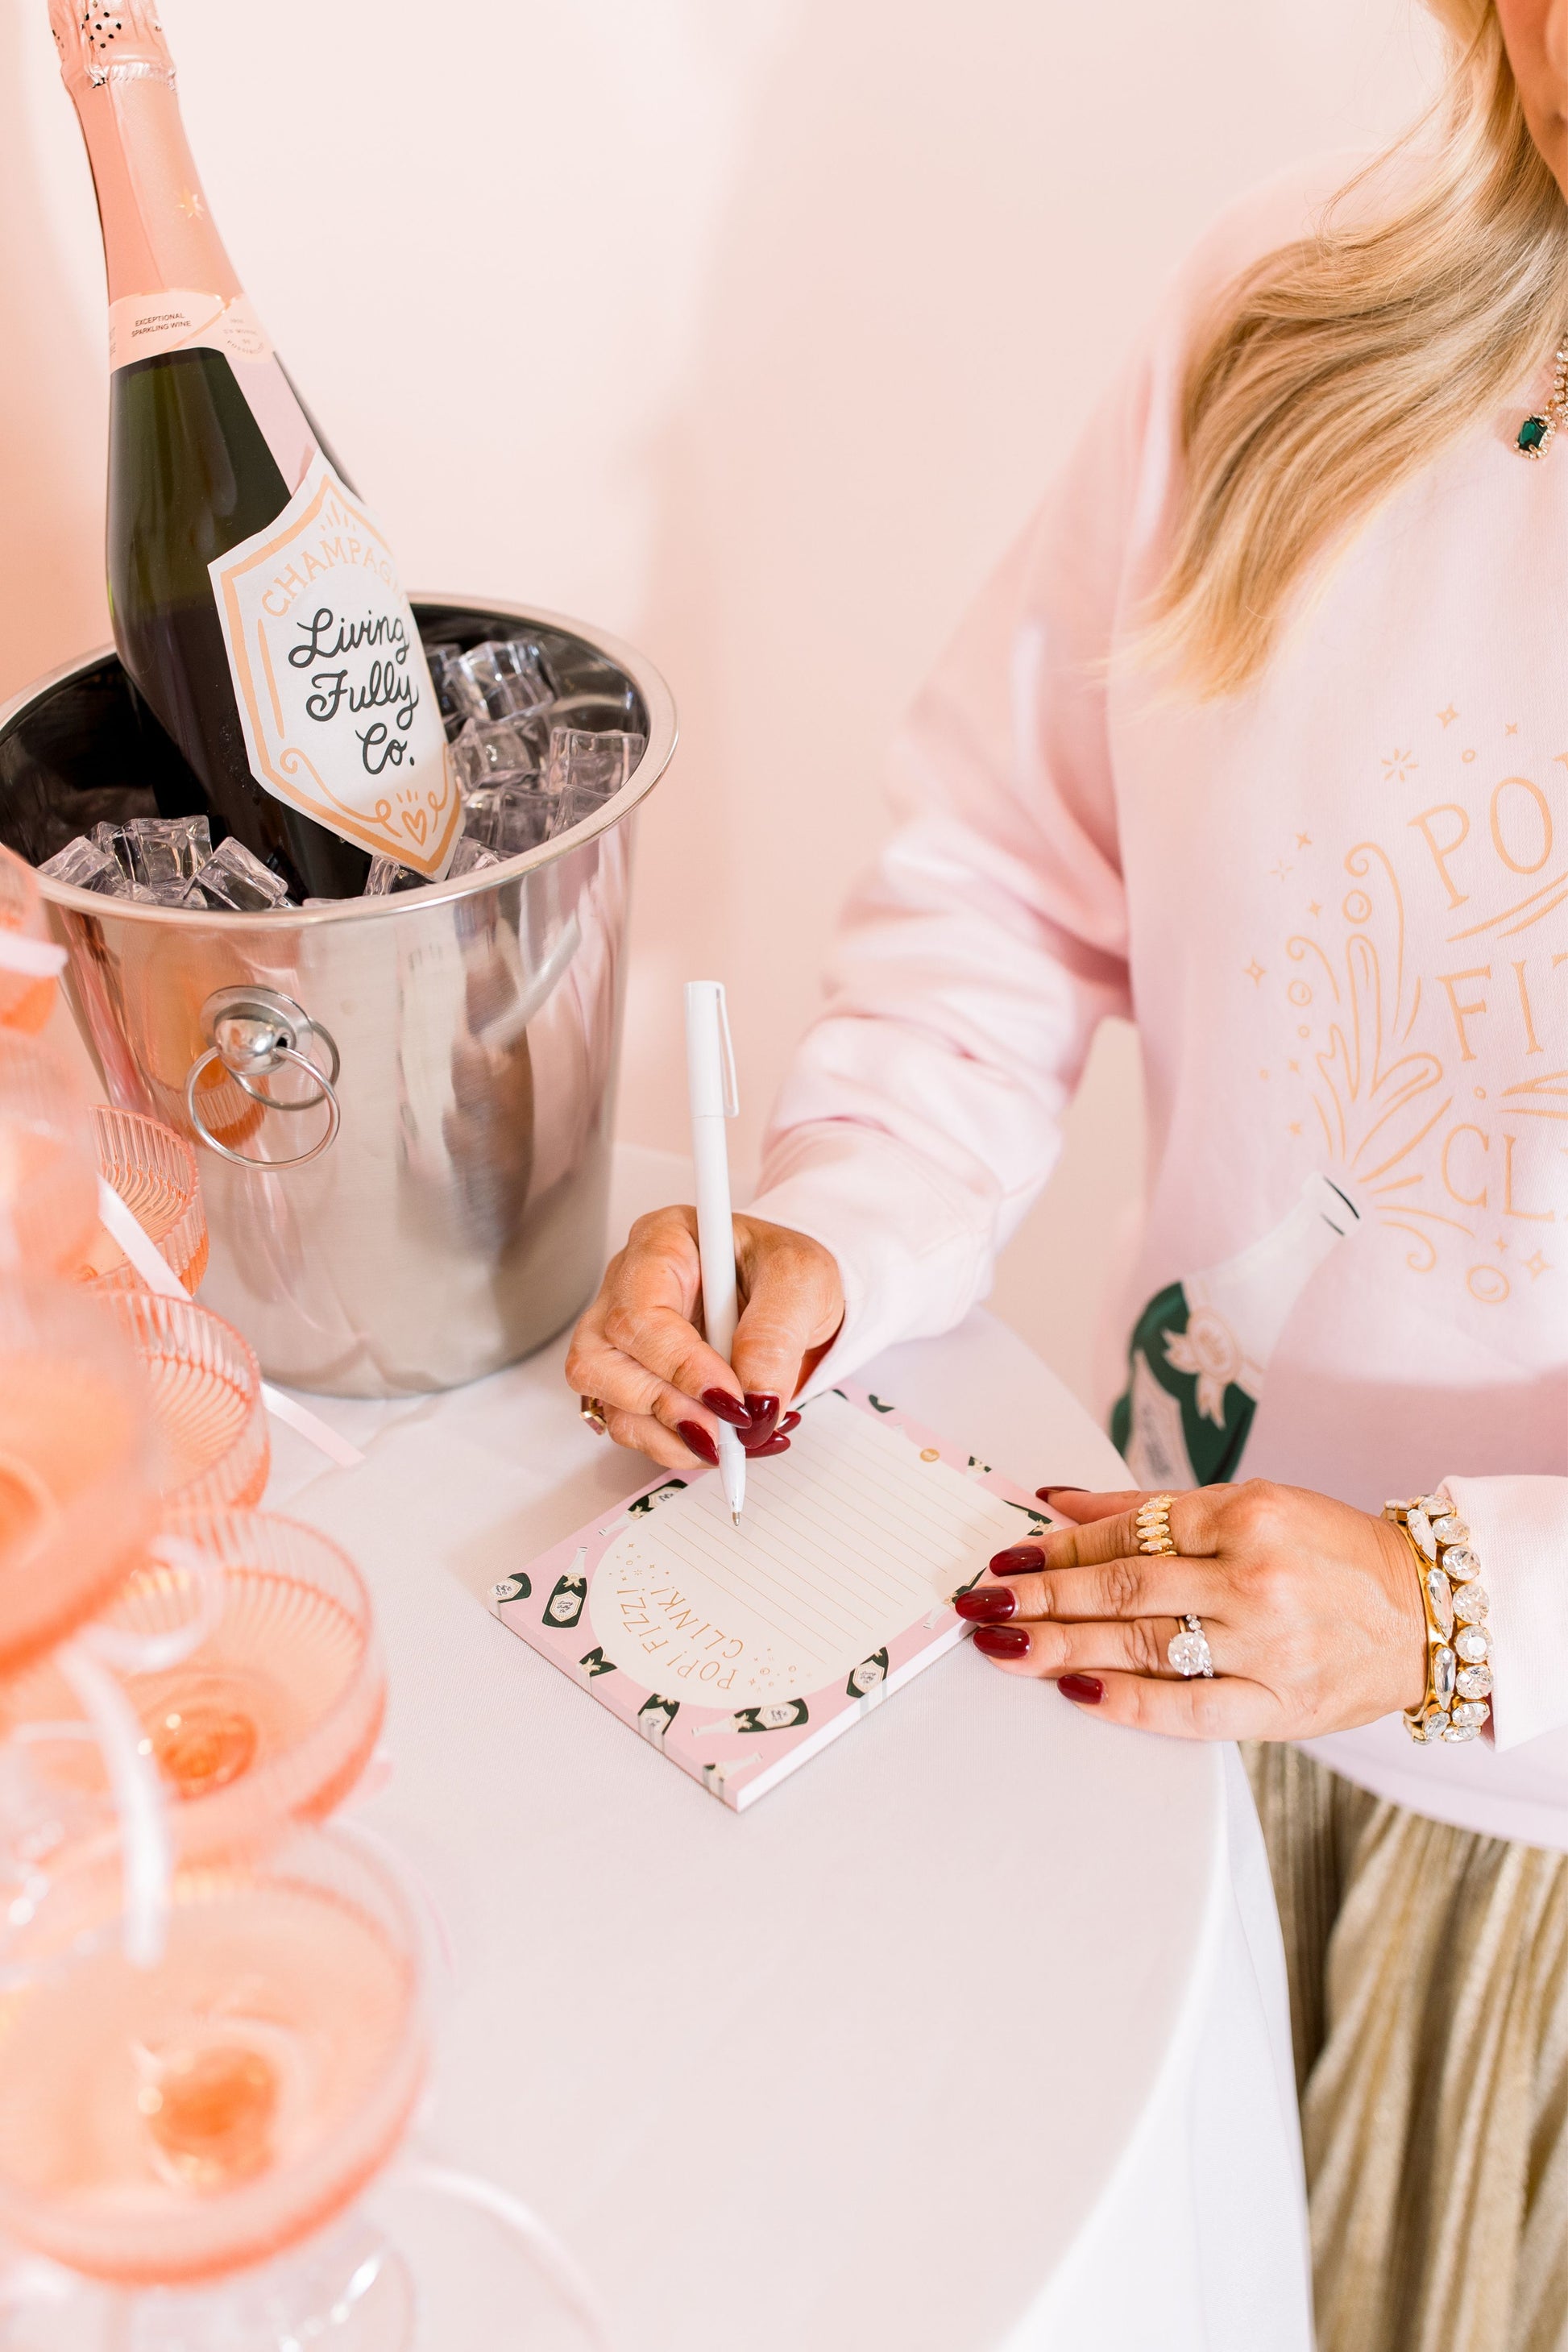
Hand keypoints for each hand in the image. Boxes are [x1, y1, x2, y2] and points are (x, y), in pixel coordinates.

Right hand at [564, 1207, 844, 1471]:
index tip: (731, 1399)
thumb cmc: (789, 1270)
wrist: (798, 1298)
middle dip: (666, 1408)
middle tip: (727, 1430)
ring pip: (609, 1403)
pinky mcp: (637, 1382)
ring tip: (734, 1440)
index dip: (679, 1366)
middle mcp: (629, 1289)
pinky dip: (679, 1446)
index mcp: (661, 1244)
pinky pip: (634, 1428)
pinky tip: (724, 1440)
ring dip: (671, 1437)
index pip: (637, 1313)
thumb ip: (775, 1336)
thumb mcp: (801, 1279)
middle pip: (599, 1361)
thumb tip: (754, 1400)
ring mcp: (625, 1339)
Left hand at [957, 1479, 1427, 1738]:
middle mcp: (1255, 1576)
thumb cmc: (1327, 1554)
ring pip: (1144, 1644)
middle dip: (1043, 1596)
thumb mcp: (1250, 1506)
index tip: (1010, 1559)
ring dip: (1063, 1645)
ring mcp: (1267, 1643)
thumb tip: (1055, 1501)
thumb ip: (1148, 1510)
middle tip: (982, 1604)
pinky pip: (1188, 1707)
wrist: (1423, 1613)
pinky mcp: (1279, 1704)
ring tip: (1005, 1646)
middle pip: (1125, 1587)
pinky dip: (1127, 1701)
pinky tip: (1075, 1690)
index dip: (1061, 1548)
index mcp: (1247, 1514)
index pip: (1130, 1533)